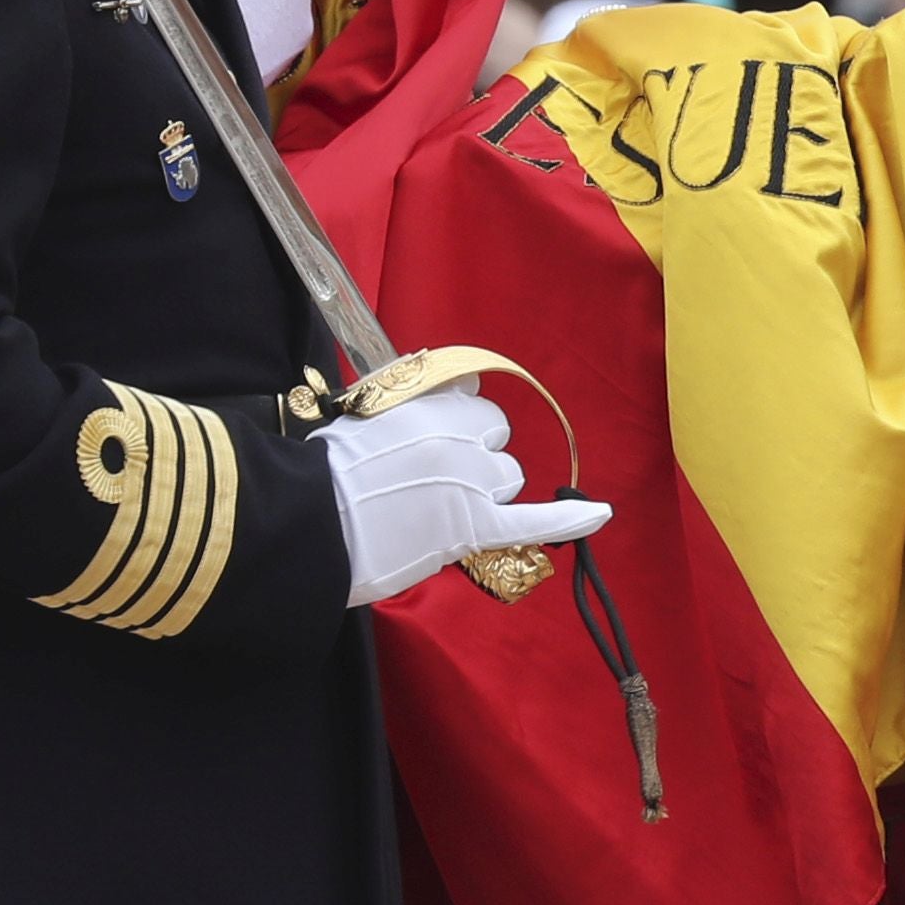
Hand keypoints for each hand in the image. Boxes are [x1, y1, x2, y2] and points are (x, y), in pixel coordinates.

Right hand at [320, 384, 608, 605]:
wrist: (303, 522)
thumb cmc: (320, 475)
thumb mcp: (365, 414)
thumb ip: (418, 397)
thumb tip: (468, 377)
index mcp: (429, 406)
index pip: (475, 403)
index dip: (462, 428)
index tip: (441, 444)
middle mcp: (458, 438)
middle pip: (497, 443)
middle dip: (477, 461)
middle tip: (432, 486)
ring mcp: (469, 482)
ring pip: (508, 480)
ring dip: (487, 494)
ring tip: (439, 512)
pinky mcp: (471, 527)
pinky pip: (535, 521)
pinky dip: (571, 519)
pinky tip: (601, 513)